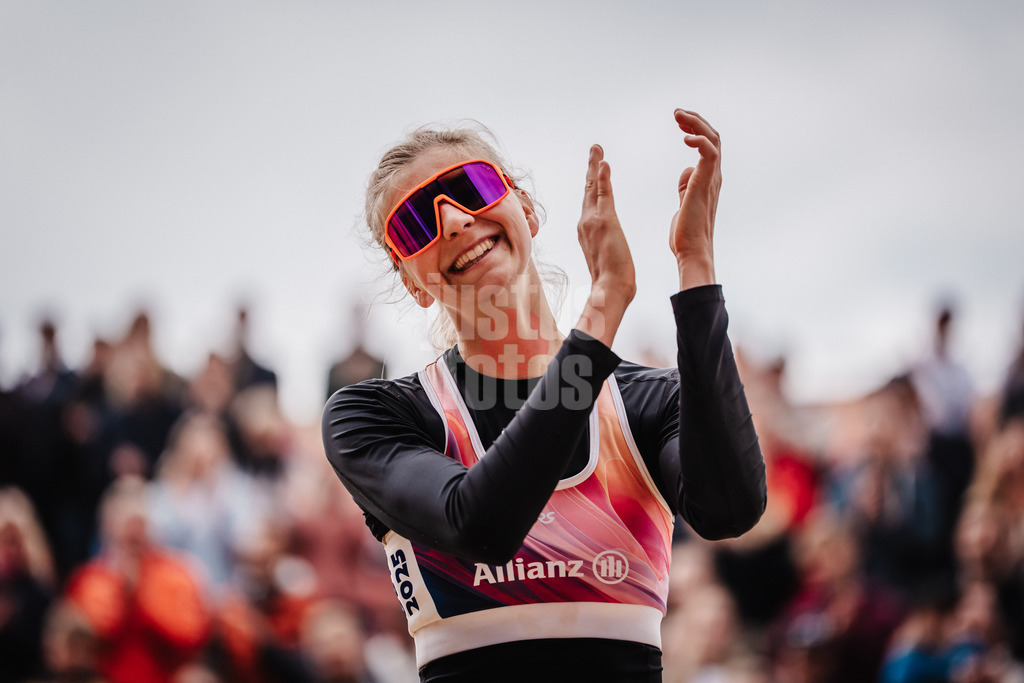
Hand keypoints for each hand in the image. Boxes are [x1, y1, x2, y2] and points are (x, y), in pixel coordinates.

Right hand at [575, 144, 634, 345]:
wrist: (609, 290)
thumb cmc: (612, 283)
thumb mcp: (608, 262)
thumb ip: (607, 253)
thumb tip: (610, 260)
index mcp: (587, 232)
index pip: (590, 203)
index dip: (592, 184)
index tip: (595, 170)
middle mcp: (585, 224)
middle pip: (588, 190)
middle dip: (591, 169)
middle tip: (594, 150)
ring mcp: (592, 221)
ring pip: (593, 188)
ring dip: (595, 166)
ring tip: (597, 149)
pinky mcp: (605, 221)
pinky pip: (604, 194)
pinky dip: (603, 177)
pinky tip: (604, 163)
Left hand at [670, 109, 720, 289]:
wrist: (691, 251)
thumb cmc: (686, 233)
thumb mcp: (684, 201)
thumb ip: (686, 185)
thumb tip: (686, 171)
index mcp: (708, 179)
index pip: (708, 145)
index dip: (696, 129)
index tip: (679, 122)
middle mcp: (713, 176)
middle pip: (713, 137)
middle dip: (696, 120)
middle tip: (677, 113)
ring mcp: (711, 179)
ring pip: (713, 140)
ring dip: (697, 123)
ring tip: (678, 116)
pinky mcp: (704, 184)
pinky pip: (709, 153)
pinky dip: (699, 139)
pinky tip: (684, 136)